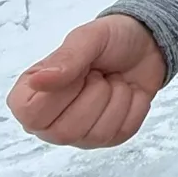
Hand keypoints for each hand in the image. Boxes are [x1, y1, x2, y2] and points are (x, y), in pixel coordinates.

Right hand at [7, 15, 166, 148]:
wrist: (147, 46)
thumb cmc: (111, 40)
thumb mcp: (89, 38)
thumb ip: (64, 59)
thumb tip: (38, 81)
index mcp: (30, 94)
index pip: (31, 115)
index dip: (62, 93)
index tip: (80, 72)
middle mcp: (49, 121)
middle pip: (64, 132)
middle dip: (94, 94)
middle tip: (99, 74)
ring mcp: (79, 133)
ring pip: (97, 135)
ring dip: (116, 98)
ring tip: (113, 80)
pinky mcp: (107, 138)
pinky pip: (122, 133)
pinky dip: (134, 107)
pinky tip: (127, 91)